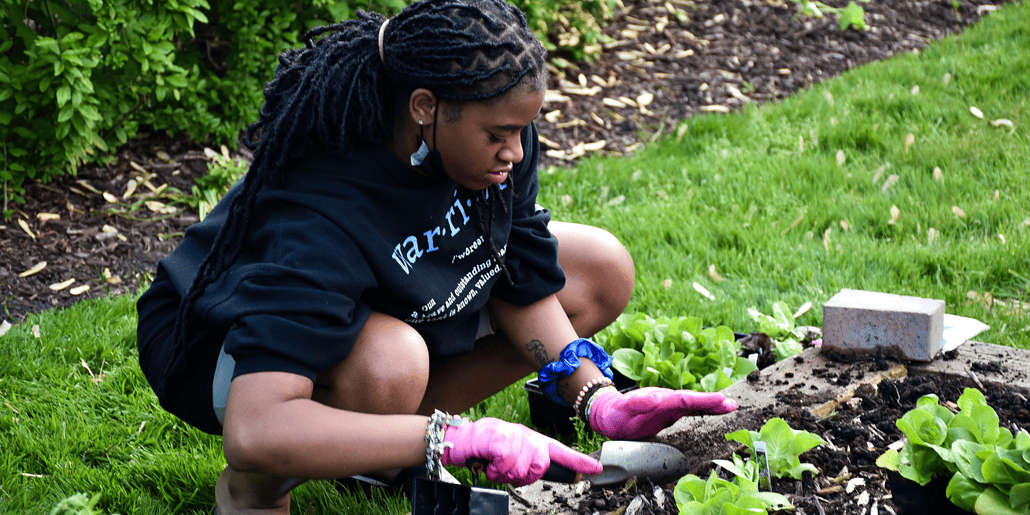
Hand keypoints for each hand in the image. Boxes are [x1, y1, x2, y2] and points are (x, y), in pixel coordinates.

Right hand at [441, 417, 601, 486]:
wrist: (460, 440)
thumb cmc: (485, 450)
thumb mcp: (511, 455)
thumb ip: (528, 463)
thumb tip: (540, 473)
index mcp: (532, 439)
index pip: (560, 451)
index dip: (579, 462)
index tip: (597, 469)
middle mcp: (526, 434)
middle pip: (541, 466)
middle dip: (524, 476)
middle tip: (507, 472)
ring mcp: (514, 435)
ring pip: (523, 468)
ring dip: (506, 474)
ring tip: (496, 466)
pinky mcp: (500, 439)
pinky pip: (507, 465)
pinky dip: (496, 470)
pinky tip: (489, 463)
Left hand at [589, 387, 737, 439]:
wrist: (610, 413)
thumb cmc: (616, 414)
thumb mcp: (624, 409)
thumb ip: (637, 403)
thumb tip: (655, 399)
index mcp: (660, 400)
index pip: (684, 399)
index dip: (703, 400)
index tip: (720, 400)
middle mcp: (667, 401)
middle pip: (693, 400)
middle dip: (713, 402)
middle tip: (733, 404)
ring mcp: (669, 406)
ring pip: (694, 404)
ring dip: (711, 405)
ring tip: (730, 406)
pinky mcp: (669, 412)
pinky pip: (689, 410)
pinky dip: (703, 410)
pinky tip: (714, 411)